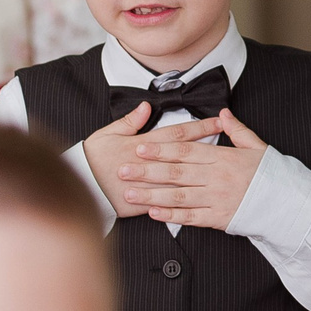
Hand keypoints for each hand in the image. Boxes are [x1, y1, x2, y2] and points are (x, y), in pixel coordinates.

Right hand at [78, 104, 229, 218]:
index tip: (220, 121)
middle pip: (186, 154)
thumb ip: (129, 122)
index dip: (200, 127)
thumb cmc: (93, 158)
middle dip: (210, 145)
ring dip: (202, 171)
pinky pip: (167, 202)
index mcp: (142, 145)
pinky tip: (203, 197)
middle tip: (232, 143)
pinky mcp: (143, 204)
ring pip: (181, 178)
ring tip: (222, 168)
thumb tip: (146, 106)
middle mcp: (150, 164)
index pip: (178, 133)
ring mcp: (148, 185)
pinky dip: (184, 199)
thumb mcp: (107, 134)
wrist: (79, 187)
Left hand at [110, 108, 269, 229]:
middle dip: (147, 171)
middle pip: (176, 173)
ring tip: (130, 192)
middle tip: (122, 169)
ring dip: (151, 194)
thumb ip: (237, 130)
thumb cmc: (271, 174)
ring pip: (179, 196)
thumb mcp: (257, 146)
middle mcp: (217, 178)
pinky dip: (171, 216)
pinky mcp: (219, 218)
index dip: (161, 150)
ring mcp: (217, 199)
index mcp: (224, 158)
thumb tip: (222, 114)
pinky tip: (153, 212)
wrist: (289, 202)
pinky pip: (191, 218)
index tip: (140, 147)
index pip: (186, 151)